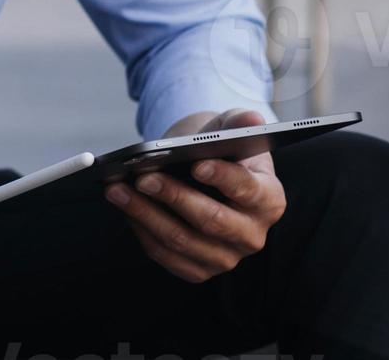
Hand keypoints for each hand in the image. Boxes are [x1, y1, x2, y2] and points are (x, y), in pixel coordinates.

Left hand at [108, 108, 286, 282]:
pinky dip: (141, 230)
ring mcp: (225, 258)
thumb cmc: (222, 153)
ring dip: (145, 214)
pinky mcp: (198, 270)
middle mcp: (252, 236)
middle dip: (174, 196)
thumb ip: (239, 122)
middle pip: (211, 220)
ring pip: (181, 240)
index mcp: (269, 200)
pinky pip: (165, 254)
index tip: (196, 164)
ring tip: (118, 190)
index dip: (223, 178)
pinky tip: (124, 207)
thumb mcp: (231, 132)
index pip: (248, 190)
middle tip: (143, 177)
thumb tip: (251, 118)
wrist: (208, 178)